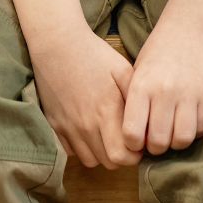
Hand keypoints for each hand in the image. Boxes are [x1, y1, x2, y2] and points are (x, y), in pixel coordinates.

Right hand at [32, 28, 140, 169]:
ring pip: (90, 160)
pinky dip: (81, 147)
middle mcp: (86, 124)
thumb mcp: (122, 69)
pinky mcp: (53, 121)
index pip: (124, 157)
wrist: (56, 40)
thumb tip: (150, 124)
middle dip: (121, 155)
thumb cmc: (92, 53)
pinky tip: (87, 130)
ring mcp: (67, 125)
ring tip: (105, 134)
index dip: (136, 153)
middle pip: (109, 162)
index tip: (137, 140)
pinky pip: (70, 150)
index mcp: (105, 112)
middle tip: (123, 137)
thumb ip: (137, 99)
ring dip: (101, 152)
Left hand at [123, 18, 202, 154]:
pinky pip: (201, 130)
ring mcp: (188, 97)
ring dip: (175, 143)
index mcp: (141, 85)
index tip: (134, 140)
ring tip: (169, 134)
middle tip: (152, 141)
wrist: (188, 30)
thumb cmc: (156, 52)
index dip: (132, 143)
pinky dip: (193, 132)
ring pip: (182, 140)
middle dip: (154, 148)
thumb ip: (134, 101)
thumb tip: (133, 135)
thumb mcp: (136, 72)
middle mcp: (164, 93)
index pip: (132, 131)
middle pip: (159, 141)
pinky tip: (184, 122)